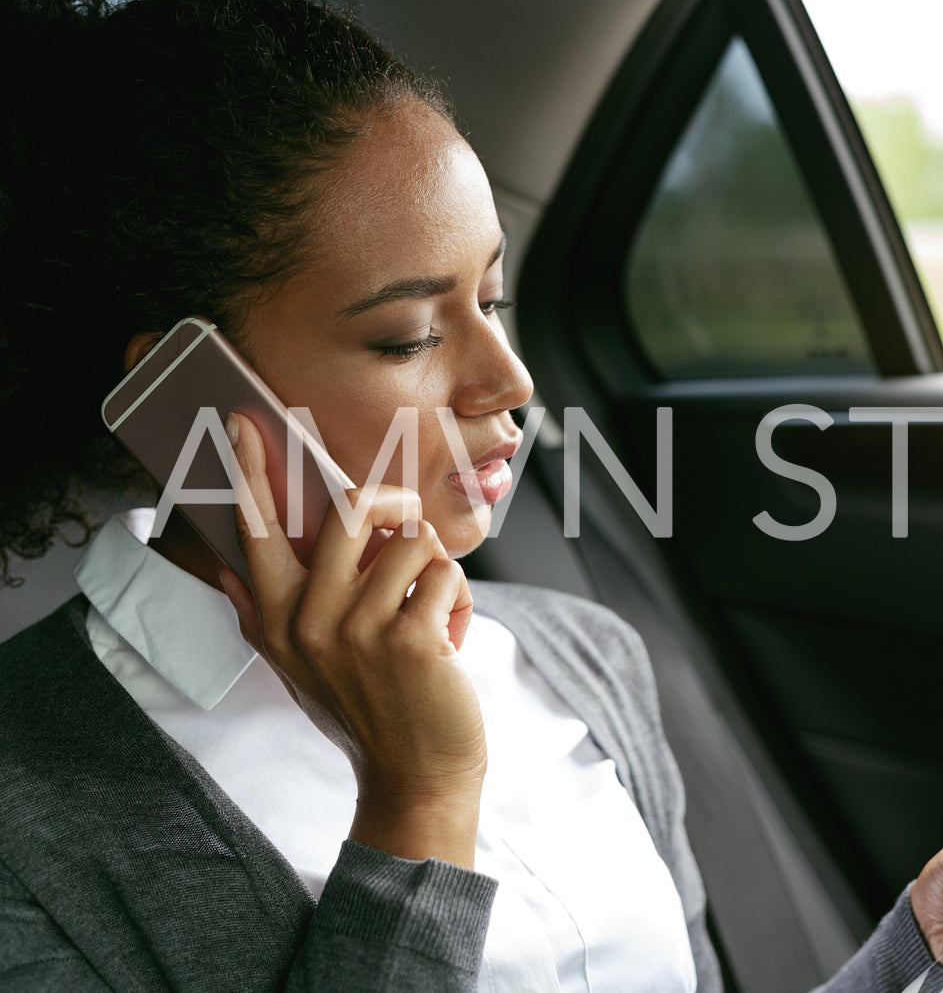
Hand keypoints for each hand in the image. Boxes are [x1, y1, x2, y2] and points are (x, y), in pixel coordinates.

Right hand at [217, 412, 485, 866]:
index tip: (240, 422)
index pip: (257, 532)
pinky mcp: (410, 640)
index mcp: (279, 618)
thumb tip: (226, 569)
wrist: (417, 775)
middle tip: (411, 526)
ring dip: (438, 570)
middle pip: (350, 507)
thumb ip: (266, 616)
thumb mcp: (302, 667)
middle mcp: (308, 620)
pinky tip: (451, 645)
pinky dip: (461, 602)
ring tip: (432, 616)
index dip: (249, 474)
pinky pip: (447, 575)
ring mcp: (358, 630)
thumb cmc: (370, 709)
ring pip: (414, 539)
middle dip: (396, 502)